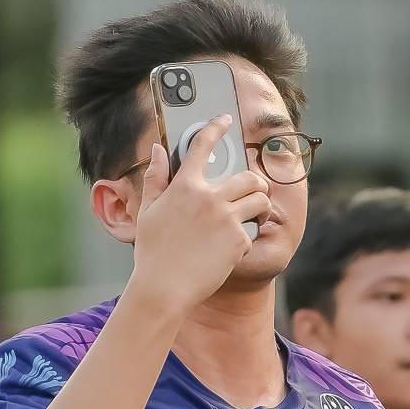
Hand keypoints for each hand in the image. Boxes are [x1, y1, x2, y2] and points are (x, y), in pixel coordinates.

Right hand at [128, 131, 270, 317]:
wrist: (163, 289)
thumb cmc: (152, 253)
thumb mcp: (147, 212)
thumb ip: (155, 178)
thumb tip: (158, 150)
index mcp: (184, 187)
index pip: (202, 145)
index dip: (215, 127)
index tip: (226, 119)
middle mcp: (208, 198)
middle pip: (248, 176)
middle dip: (256, 181)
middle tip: (254, 190)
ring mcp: (226, 219)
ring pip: (260, 199)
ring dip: (261, 205)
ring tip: (254, 215)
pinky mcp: (238, 241)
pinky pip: (253, 230)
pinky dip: (247, 236)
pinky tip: (234, 247)